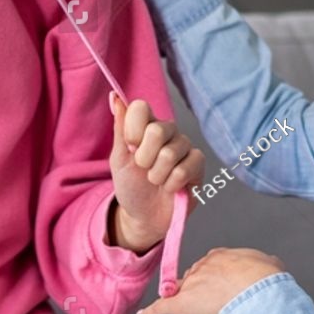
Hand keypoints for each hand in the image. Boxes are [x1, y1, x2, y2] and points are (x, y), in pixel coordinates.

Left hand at [108, 96, 203, 252]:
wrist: (143, 216)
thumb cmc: (131, 186)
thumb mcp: (118, 159)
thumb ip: (120, 129)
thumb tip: (115, 97)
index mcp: (145, 125)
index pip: (141, 108)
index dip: (133, 129)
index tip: (130, 147)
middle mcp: (167, 131)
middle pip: (157, 130)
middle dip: (144, 158)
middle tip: (144, 169)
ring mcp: (184, 146)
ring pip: (170, 153)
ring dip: (157, 175)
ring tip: (156, 180)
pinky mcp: (198, 163)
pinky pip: (184, 169)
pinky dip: (172, 183)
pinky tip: (171, 187)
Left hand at [137, 248, 285, 313]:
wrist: (257, 291)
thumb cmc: (265, 279)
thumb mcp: (270, 264)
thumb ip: (266, 263)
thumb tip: (271, 264)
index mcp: (220, 257)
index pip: (209, 264)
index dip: (212, 276)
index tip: (218, 283)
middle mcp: (202, 267)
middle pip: (193, 277)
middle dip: (198, 287)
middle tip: (209, 299)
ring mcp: (190, 285)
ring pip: (179, 291)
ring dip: (179, 298)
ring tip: (185, 309)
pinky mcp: (182, 304)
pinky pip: (161, 308)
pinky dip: (152, 312)